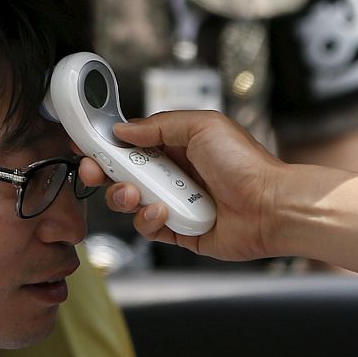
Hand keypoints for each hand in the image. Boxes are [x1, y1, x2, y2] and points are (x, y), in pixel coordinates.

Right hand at [76, 109, 307, 262]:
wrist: (271, 206)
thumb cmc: (245, 164)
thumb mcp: (201, 126)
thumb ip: (158, 125)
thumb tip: (123, 128)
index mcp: (176, 145)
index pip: (131, 144)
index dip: (106, 145)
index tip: (87, 146)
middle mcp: (173, 174)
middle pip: (122, 174)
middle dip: (103, 172)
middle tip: (95, 172)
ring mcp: (175, 203)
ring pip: (130, 203)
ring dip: (124, 196)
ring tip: (136, 193)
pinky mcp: (179, 231)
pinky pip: (149, 228)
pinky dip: (149, 220)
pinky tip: (164, 212)